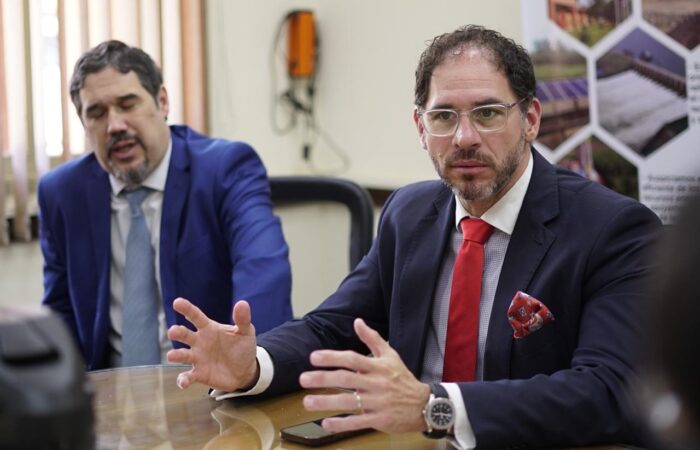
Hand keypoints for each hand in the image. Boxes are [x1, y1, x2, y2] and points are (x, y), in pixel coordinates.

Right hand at [167, 297, 258, 391]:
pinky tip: (183, 383)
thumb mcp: (245, 332)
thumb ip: (242, 319)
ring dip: (175, 355)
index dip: (187, 309)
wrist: (246, 370)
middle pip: (184, 334)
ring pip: (182, 355)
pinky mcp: (199, 374)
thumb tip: (242, 303)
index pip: (196, 316)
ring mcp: (197, 358)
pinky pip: (188, 377)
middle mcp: (199, 342)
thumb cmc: (242, 347)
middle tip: (173, 332)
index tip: (177, 302)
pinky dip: (183, 380)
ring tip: (171, 355)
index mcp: (209, 328)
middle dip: (177, 332)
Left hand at [299, 318, 430, 433]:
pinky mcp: (380, 420)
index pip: (352, 359)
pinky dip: (341, 424)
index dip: (332, 357)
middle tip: (303, 379)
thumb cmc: (403, 379)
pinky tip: (326, 423)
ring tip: (308, 402)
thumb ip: (372, 339)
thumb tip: (357, 321)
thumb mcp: (391, 356)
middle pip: (347, 379)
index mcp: (378, 367)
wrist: (425, 405)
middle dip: (323, 378)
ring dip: (326, 402)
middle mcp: (377, 384)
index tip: (314, 357)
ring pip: (349, 402)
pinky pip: (358, 422)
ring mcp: (378, 403)